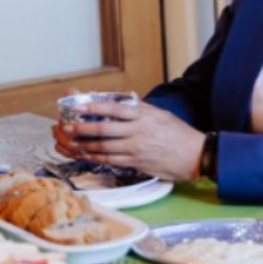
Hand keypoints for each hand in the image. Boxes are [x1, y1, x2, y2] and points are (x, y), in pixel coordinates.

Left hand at [51, 100, 205, 181]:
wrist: (194, 155)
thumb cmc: (177, 132)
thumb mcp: (159, 114)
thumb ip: (139, 108)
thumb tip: (122, 100)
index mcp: (143, 116)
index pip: (114, 109)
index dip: (93, 107)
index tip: (78, 106)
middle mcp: (138, 132)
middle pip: (104, 129)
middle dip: (83, 128)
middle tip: (68, 126)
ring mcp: (136, 149)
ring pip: (104, 147)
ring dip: (85, 145)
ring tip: (72, 142)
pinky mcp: (136, 163)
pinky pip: (111, 160)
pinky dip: (97, 157)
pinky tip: (87, 154)